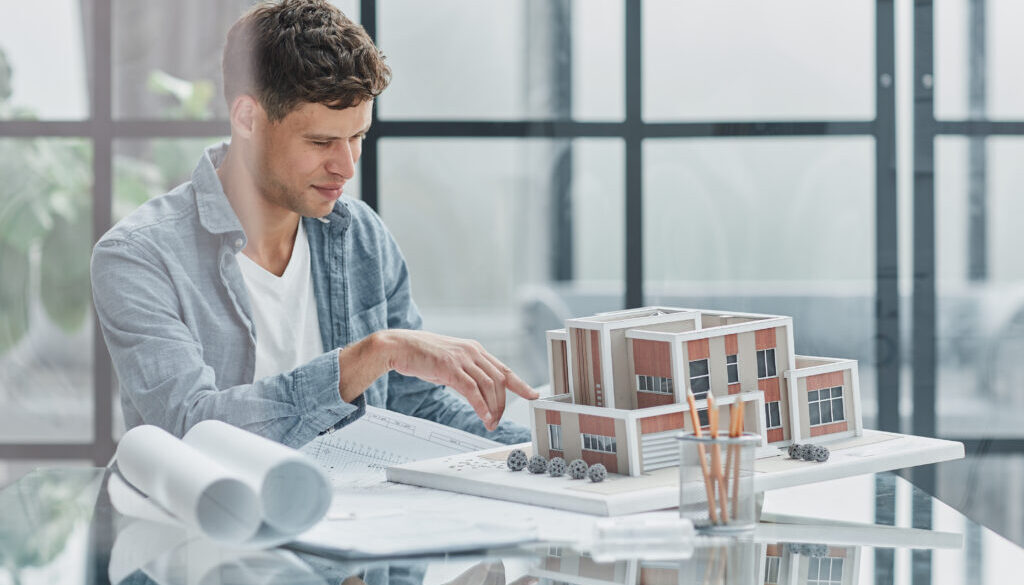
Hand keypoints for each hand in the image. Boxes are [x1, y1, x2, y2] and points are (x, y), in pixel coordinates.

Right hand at [376, 329, 538, 429]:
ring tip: (490, 423)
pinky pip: (472, 390)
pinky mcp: (450, 368)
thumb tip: (477, 391)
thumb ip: (466, 372)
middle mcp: (473, 352)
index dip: (521, 384)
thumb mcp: (450, 362)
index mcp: (475, 349)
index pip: (504, 368)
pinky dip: (481, 406)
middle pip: (500, 380)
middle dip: (503, 404)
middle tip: (497, 421)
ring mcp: (462, 359)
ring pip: (489, 386)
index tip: (533, 395)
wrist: (399, 346)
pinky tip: (484, 417)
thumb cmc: (422, 355)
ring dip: (493, 408)